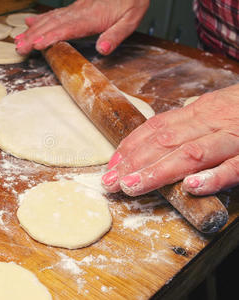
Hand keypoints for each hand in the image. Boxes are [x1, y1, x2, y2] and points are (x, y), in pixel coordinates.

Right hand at [15, 0, 148, 54]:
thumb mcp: (131, 19)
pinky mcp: (75, 7)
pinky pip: (53, 13)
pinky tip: (29, 22)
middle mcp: (79, 12)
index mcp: (91, 17)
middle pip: (52, 25)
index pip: (67, 29)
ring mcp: (75, 8)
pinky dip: (39, 18)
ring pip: (49, 19)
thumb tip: (103, 49)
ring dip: (32, 31)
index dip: (50, 37)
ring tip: (18, 40)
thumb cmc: (131, 1)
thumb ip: (116, 35)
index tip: (36, 45)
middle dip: (33, 37)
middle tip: (18, 48)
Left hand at [102, 84, 238, 195]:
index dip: (130, 147)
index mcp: (199, 111)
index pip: (155, 128)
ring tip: (135, 186)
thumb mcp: (213, 110)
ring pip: (192, 153)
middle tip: (111, 183)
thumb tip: (152, 142)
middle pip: (166, 141)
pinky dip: (214, 177)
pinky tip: (191, 188)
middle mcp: (212, 121)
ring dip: (160, 171)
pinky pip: (236, 166)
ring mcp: (235, 136)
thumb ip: (187, 125)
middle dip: (135, 163)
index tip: (111, 167)